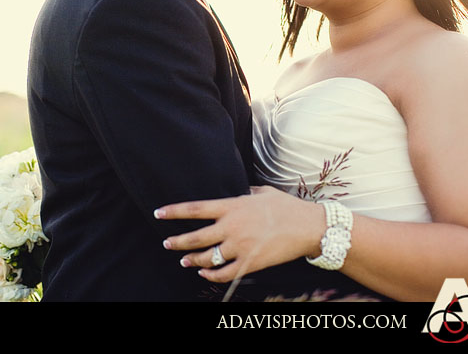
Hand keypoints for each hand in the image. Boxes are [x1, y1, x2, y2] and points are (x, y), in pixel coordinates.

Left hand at [154, 186, 323, 282]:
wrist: (308, 227)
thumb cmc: (287, 207)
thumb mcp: (262, 192)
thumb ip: (245, 192)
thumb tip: (238, 191)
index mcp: (232, 206)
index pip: (195, 209)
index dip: (173, 212)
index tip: (158, 213)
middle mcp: (232, 227)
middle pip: (195, 237)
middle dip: (177, 242)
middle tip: (167, 243)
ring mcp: (240, 247)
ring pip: (206, 258)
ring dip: (192, 261)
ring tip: (184, 261)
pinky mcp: (249, 264)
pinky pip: (223, 274)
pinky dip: (210, 276)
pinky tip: (204, 274)